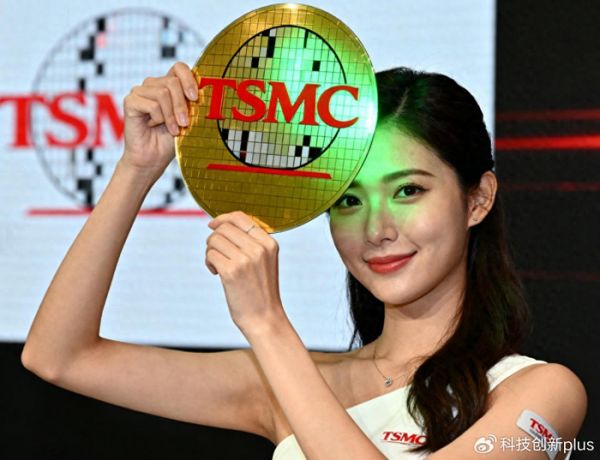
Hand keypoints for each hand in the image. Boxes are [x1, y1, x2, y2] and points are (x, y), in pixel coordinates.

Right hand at [120, 61, 197, 182]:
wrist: (152, 158)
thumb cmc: (170, 140)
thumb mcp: (188, 120)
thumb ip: (193, 105)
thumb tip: (207, 94)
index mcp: (169, 86)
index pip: (179, 67)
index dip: (189, 79)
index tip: (195, 97)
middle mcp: (153, 85)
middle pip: (172, 82)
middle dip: (182, 105)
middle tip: (185, 123)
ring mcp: (140, 91)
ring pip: (163, 93)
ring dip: (171, 115)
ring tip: (172, 129)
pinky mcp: (130, 101)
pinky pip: (151, 104)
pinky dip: (158, 118)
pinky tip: (154, 126)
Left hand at [205, 211, 283, 335]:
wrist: (264, 318)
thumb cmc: (260, 291)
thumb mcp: (264, 261)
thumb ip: (250, 241)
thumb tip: (221, 223)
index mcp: (269, 243)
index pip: (240, 217)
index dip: (223, 218)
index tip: (213, 225)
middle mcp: (259, 248)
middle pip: (224, 227)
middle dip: (214, 238)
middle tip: (217, 254)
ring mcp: (245, 260)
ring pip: (214, 240)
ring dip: (210, 251)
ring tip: (217, 265)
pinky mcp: (231, 272)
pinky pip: (210, 254)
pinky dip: (209, 262)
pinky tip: (216, 273)